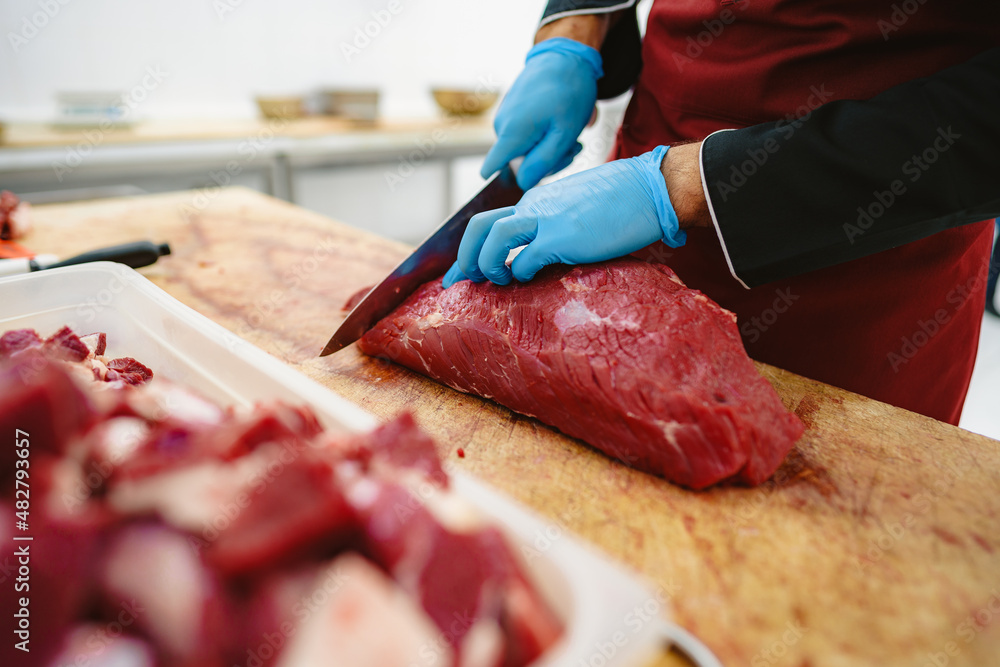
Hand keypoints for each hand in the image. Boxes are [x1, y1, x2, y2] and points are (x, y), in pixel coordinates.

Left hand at [443, 146, 686, 287]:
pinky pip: (524, 259)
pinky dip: (520, 273)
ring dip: (487, 264)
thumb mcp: (582, 209)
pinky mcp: (562, 237)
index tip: (464, 271)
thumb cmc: (626, 202)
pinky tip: (528, 278)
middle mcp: (535, 208)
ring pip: (493, 238)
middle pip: (479, 226)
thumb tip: (553, 253)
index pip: (493, 222)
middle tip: (462, 282)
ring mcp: (547, 221)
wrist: (652, 188)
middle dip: (465, 256)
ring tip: (497, 281)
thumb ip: (560, 225)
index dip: (473, 248)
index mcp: (538, 203)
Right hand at [481, 37, 603, 190]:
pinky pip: (524, 134)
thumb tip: (524, 183)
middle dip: (547, 161)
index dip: (514, 178)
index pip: (491, 169)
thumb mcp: (564, 133)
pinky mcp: (511, 110)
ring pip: (523, 149)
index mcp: (510, 134)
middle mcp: (501, 126)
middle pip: (517, 163)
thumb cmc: (568, 92)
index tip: (538, 172)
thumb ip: (543, 162)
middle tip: (574, 146)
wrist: (564, 55)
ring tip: (570, 132)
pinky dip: (544, 134)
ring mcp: (505, 117)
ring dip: (548, 147)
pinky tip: (560, 122)